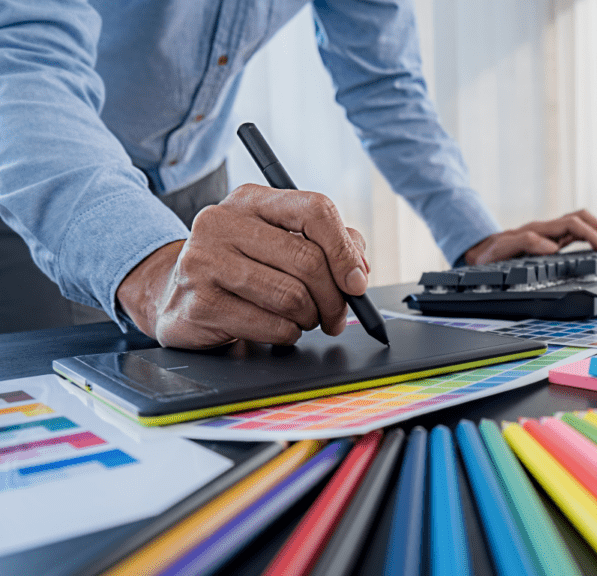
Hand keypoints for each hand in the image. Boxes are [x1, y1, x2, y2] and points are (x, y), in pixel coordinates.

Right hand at [116, 184, 368, 348]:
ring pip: (292, 297)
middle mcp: (222, 221)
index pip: (315, 209)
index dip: (345, 249)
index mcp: (251, 199)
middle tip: (336, 315)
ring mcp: (204, 261)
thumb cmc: (242, 267)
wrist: (173, 295)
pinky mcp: (199, 303)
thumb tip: (357, 272)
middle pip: (308, 260)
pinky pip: (272, 326)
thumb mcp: (281, 241)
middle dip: (334, 298)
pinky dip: (287, 334)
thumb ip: (329, 244)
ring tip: (302, 318)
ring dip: (310, 317)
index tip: (357, 281)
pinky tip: (276, 328)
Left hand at [463, 209, 596, 264]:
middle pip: (581, 217)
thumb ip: (525, 244)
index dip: (589, 234)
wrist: (481, 253)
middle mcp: (547, 228)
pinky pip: (576, 233)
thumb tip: (552, 248)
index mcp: (539, 229)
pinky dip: (590, 238)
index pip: (572, 224)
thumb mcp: (502, 250)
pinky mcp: (552, 241)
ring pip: (581, 223)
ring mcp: (551, 233)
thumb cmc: (491, 254)